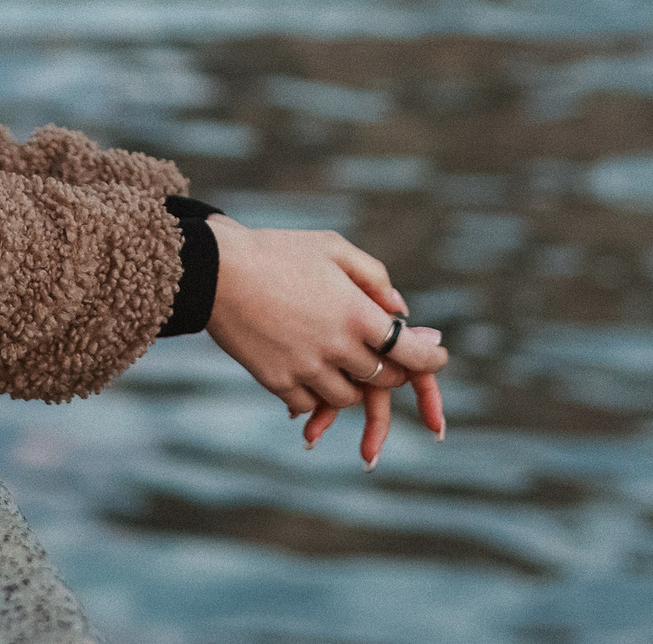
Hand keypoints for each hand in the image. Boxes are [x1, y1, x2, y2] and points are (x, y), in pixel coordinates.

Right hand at [203, 217, 448, 467]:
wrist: (215, 271)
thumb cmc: (277, 252)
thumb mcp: (332, 248)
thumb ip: (373, 277)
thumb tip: (400, 308)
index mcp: (355, 313)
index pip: (410, 351)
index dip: (431, 359)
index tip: (437, 356)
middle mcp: (336, 347)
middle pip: (383, 377)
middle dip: (392, 369)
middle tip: (386, 356)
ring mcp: (306, 369)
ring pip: (348, 398)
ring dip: (353, 384)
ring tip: (344, 363)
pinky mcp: (277, 382)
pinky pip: (309, 404)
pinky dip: (314, 394)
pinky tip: (309, 374)